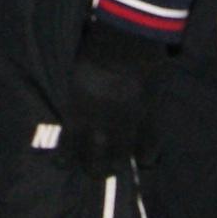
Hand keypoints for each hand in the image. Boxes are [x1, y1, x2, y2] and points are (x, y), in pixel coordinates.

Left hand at [54, 22, 167, 178]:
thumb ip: (76, 100)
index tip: (68, 162)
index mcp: (76, 119)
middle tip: (98, 169)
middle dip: (96, 169)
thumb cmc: (92, 55)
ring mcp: (124, 130)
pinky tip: (145, 158)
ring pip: (121, 161)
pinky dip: (147, 156)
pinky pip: (148, 149)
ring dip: (119, 163)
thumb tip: (75, 107)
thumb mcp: (75, 79)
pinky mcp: (147, 124)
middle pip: (95, 165)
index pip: (68, 152)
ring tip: (120, 163)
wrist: (123, 48)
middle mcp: (98, 131)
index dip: (68, 160)